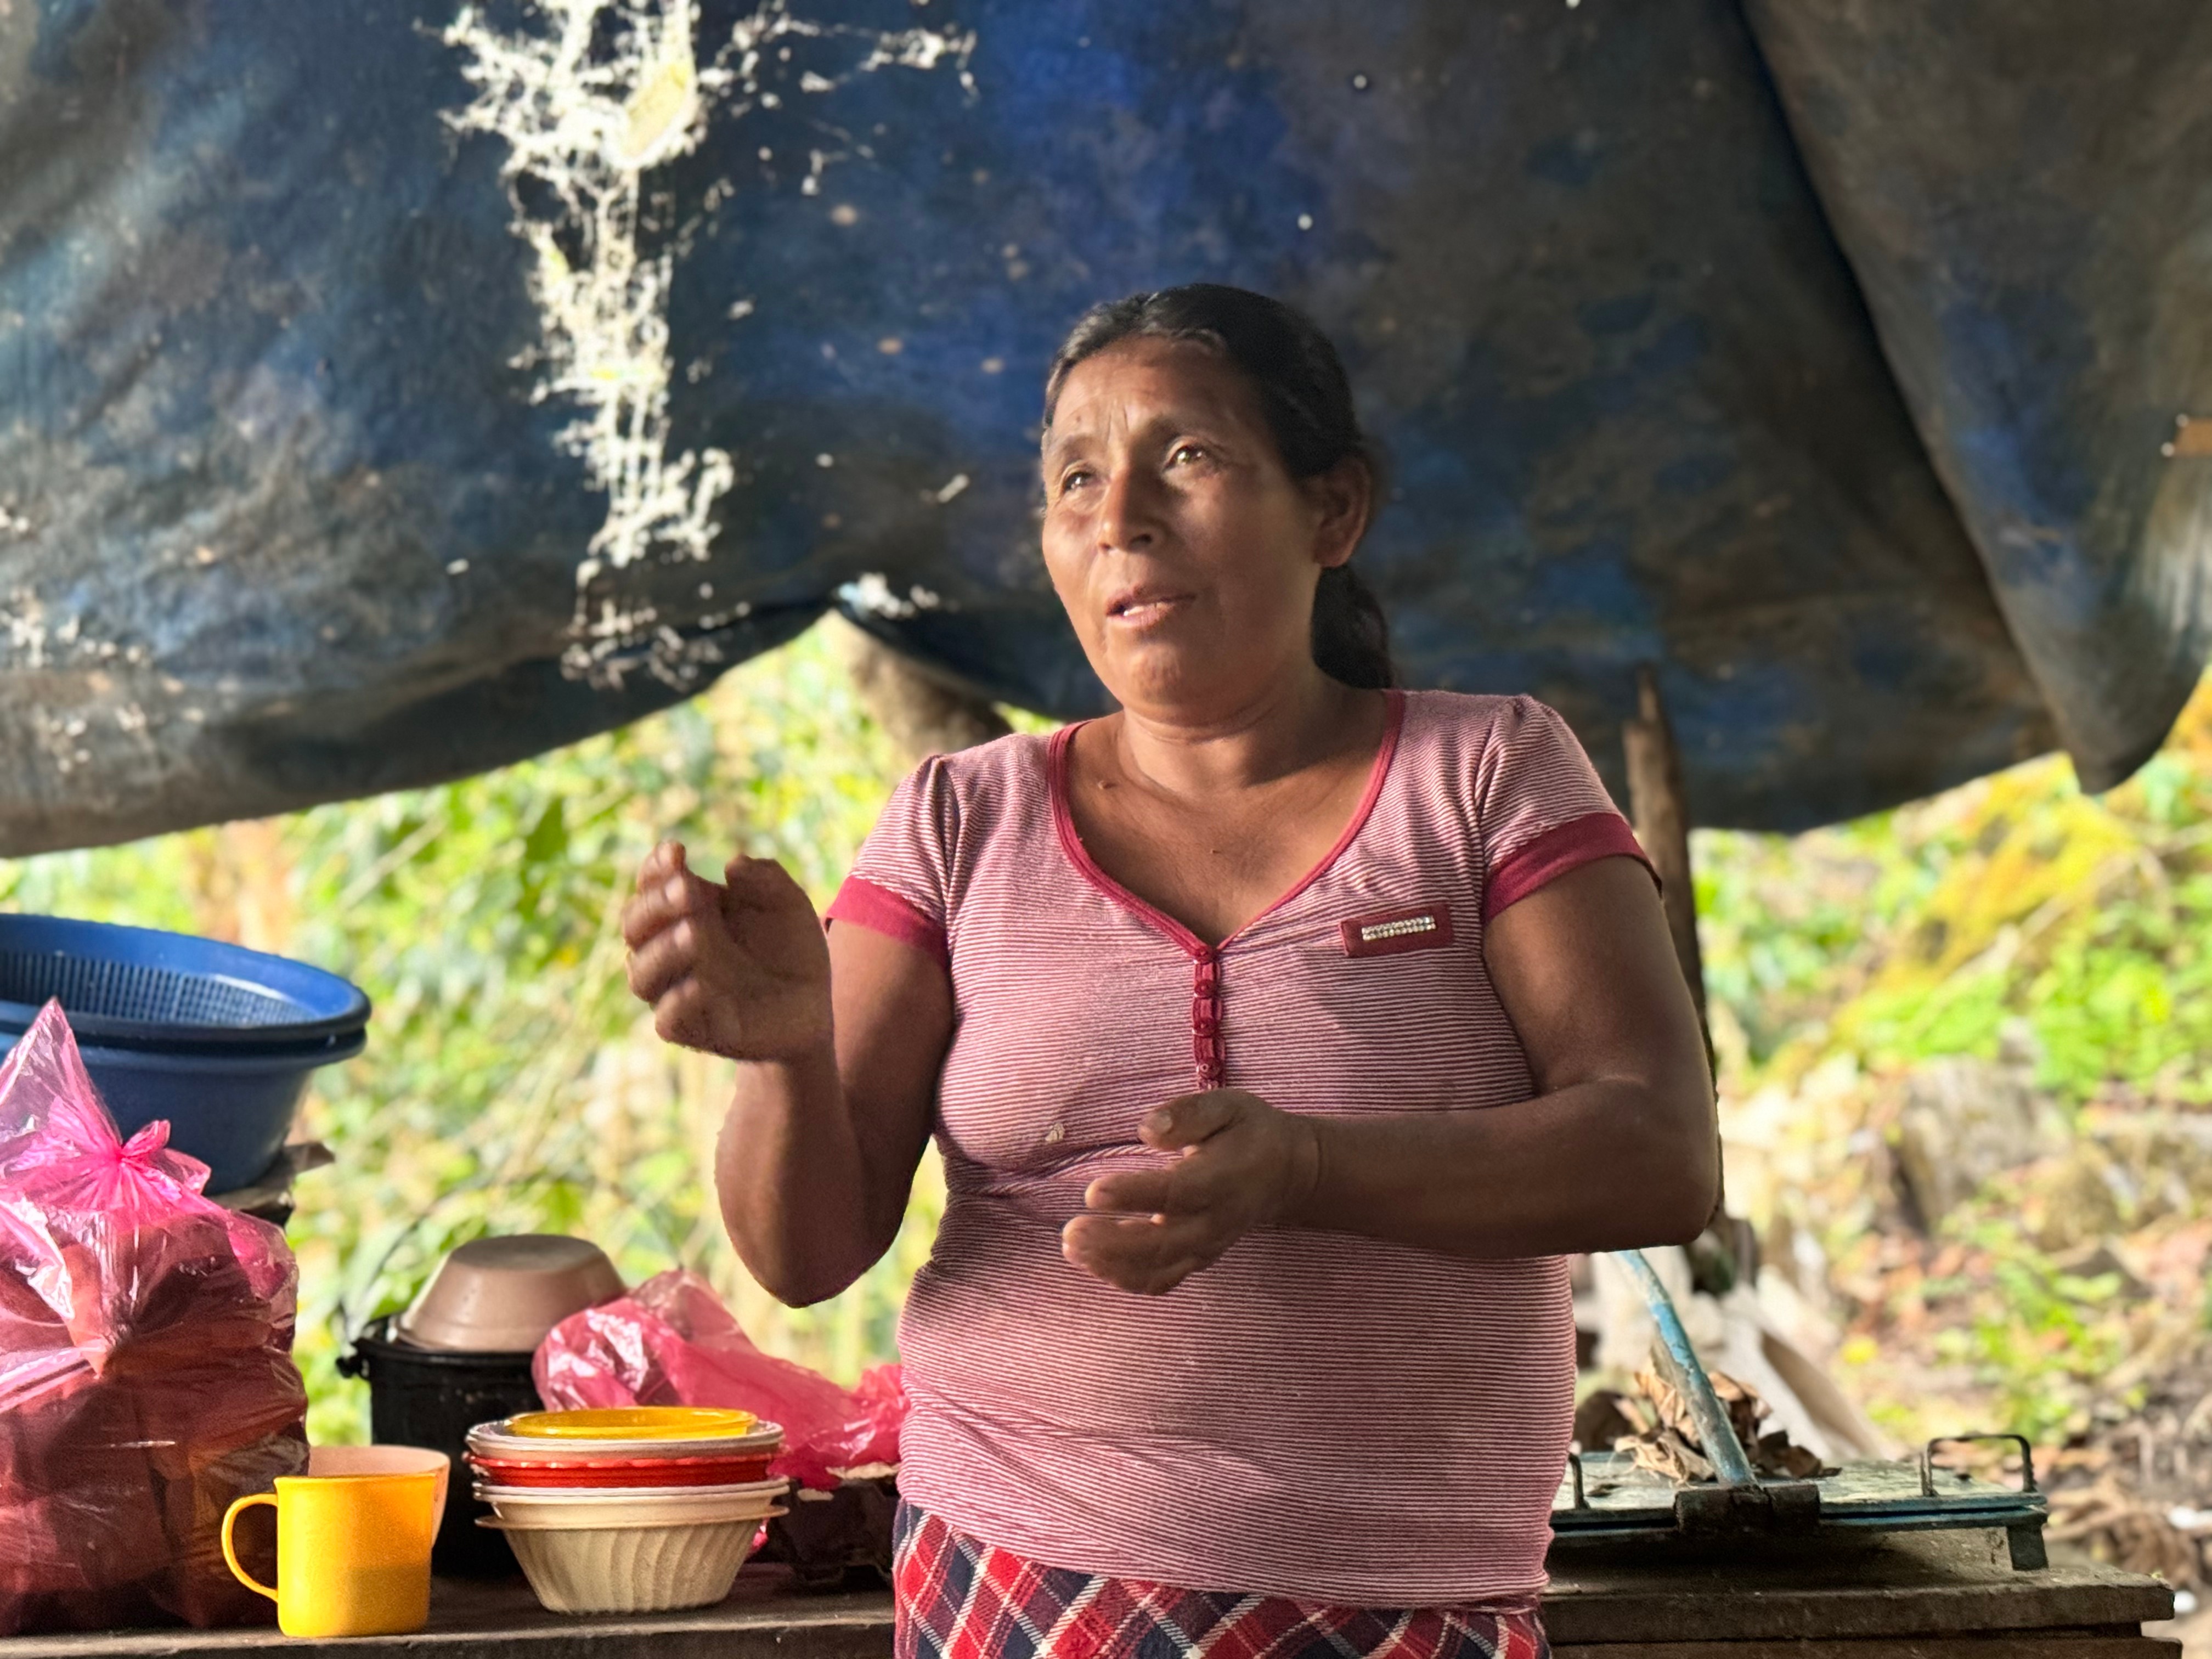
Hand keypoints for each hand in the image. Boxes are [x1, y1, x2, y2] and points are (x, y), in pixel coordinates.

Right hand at [621, 841, 832, 1060]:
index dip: (655, 868)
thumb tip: (734, 865)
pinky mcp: (696, 1030)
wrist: (814, 1005)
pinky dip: (678, 1002)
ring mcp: (679, 991)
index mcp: (687, 912)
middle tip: (685, 889)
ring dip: (663, 950)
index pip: (650, 887)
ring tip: (693, 931)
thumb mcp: (788, 904)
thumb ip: (766, 878)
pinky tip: (699, 984)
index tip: (677, 851)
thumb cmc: (791, 948)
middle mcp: (672, 950)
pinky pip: (668, 1021)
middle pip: (635, 926)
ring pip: (641, 974)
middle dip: (655, 904)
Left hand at [1061, 1089, 1321, 1295]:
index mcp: (1220, 1180)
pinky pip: (1161, 1280)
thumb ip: (1189, 1114)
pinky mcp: (1197, 1259)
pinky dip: (1125, 1278)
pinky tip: (1091, 1260)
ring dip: (1111, 1266)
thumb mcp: (1229, 1106)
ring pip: (1158, 1271)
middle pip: (1161, 1246)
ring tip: (1071, 1246)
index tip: (1093, 1191)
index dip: (1133, 1195)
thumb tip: (1146, 1129)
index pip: (1175, 1194)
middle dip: (1111, 1244)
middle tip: (1071, 1231)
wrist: (1287, 1174)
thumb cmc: (1249, 1132)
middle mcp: (1213, 1221)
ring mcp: (1205, 1246)